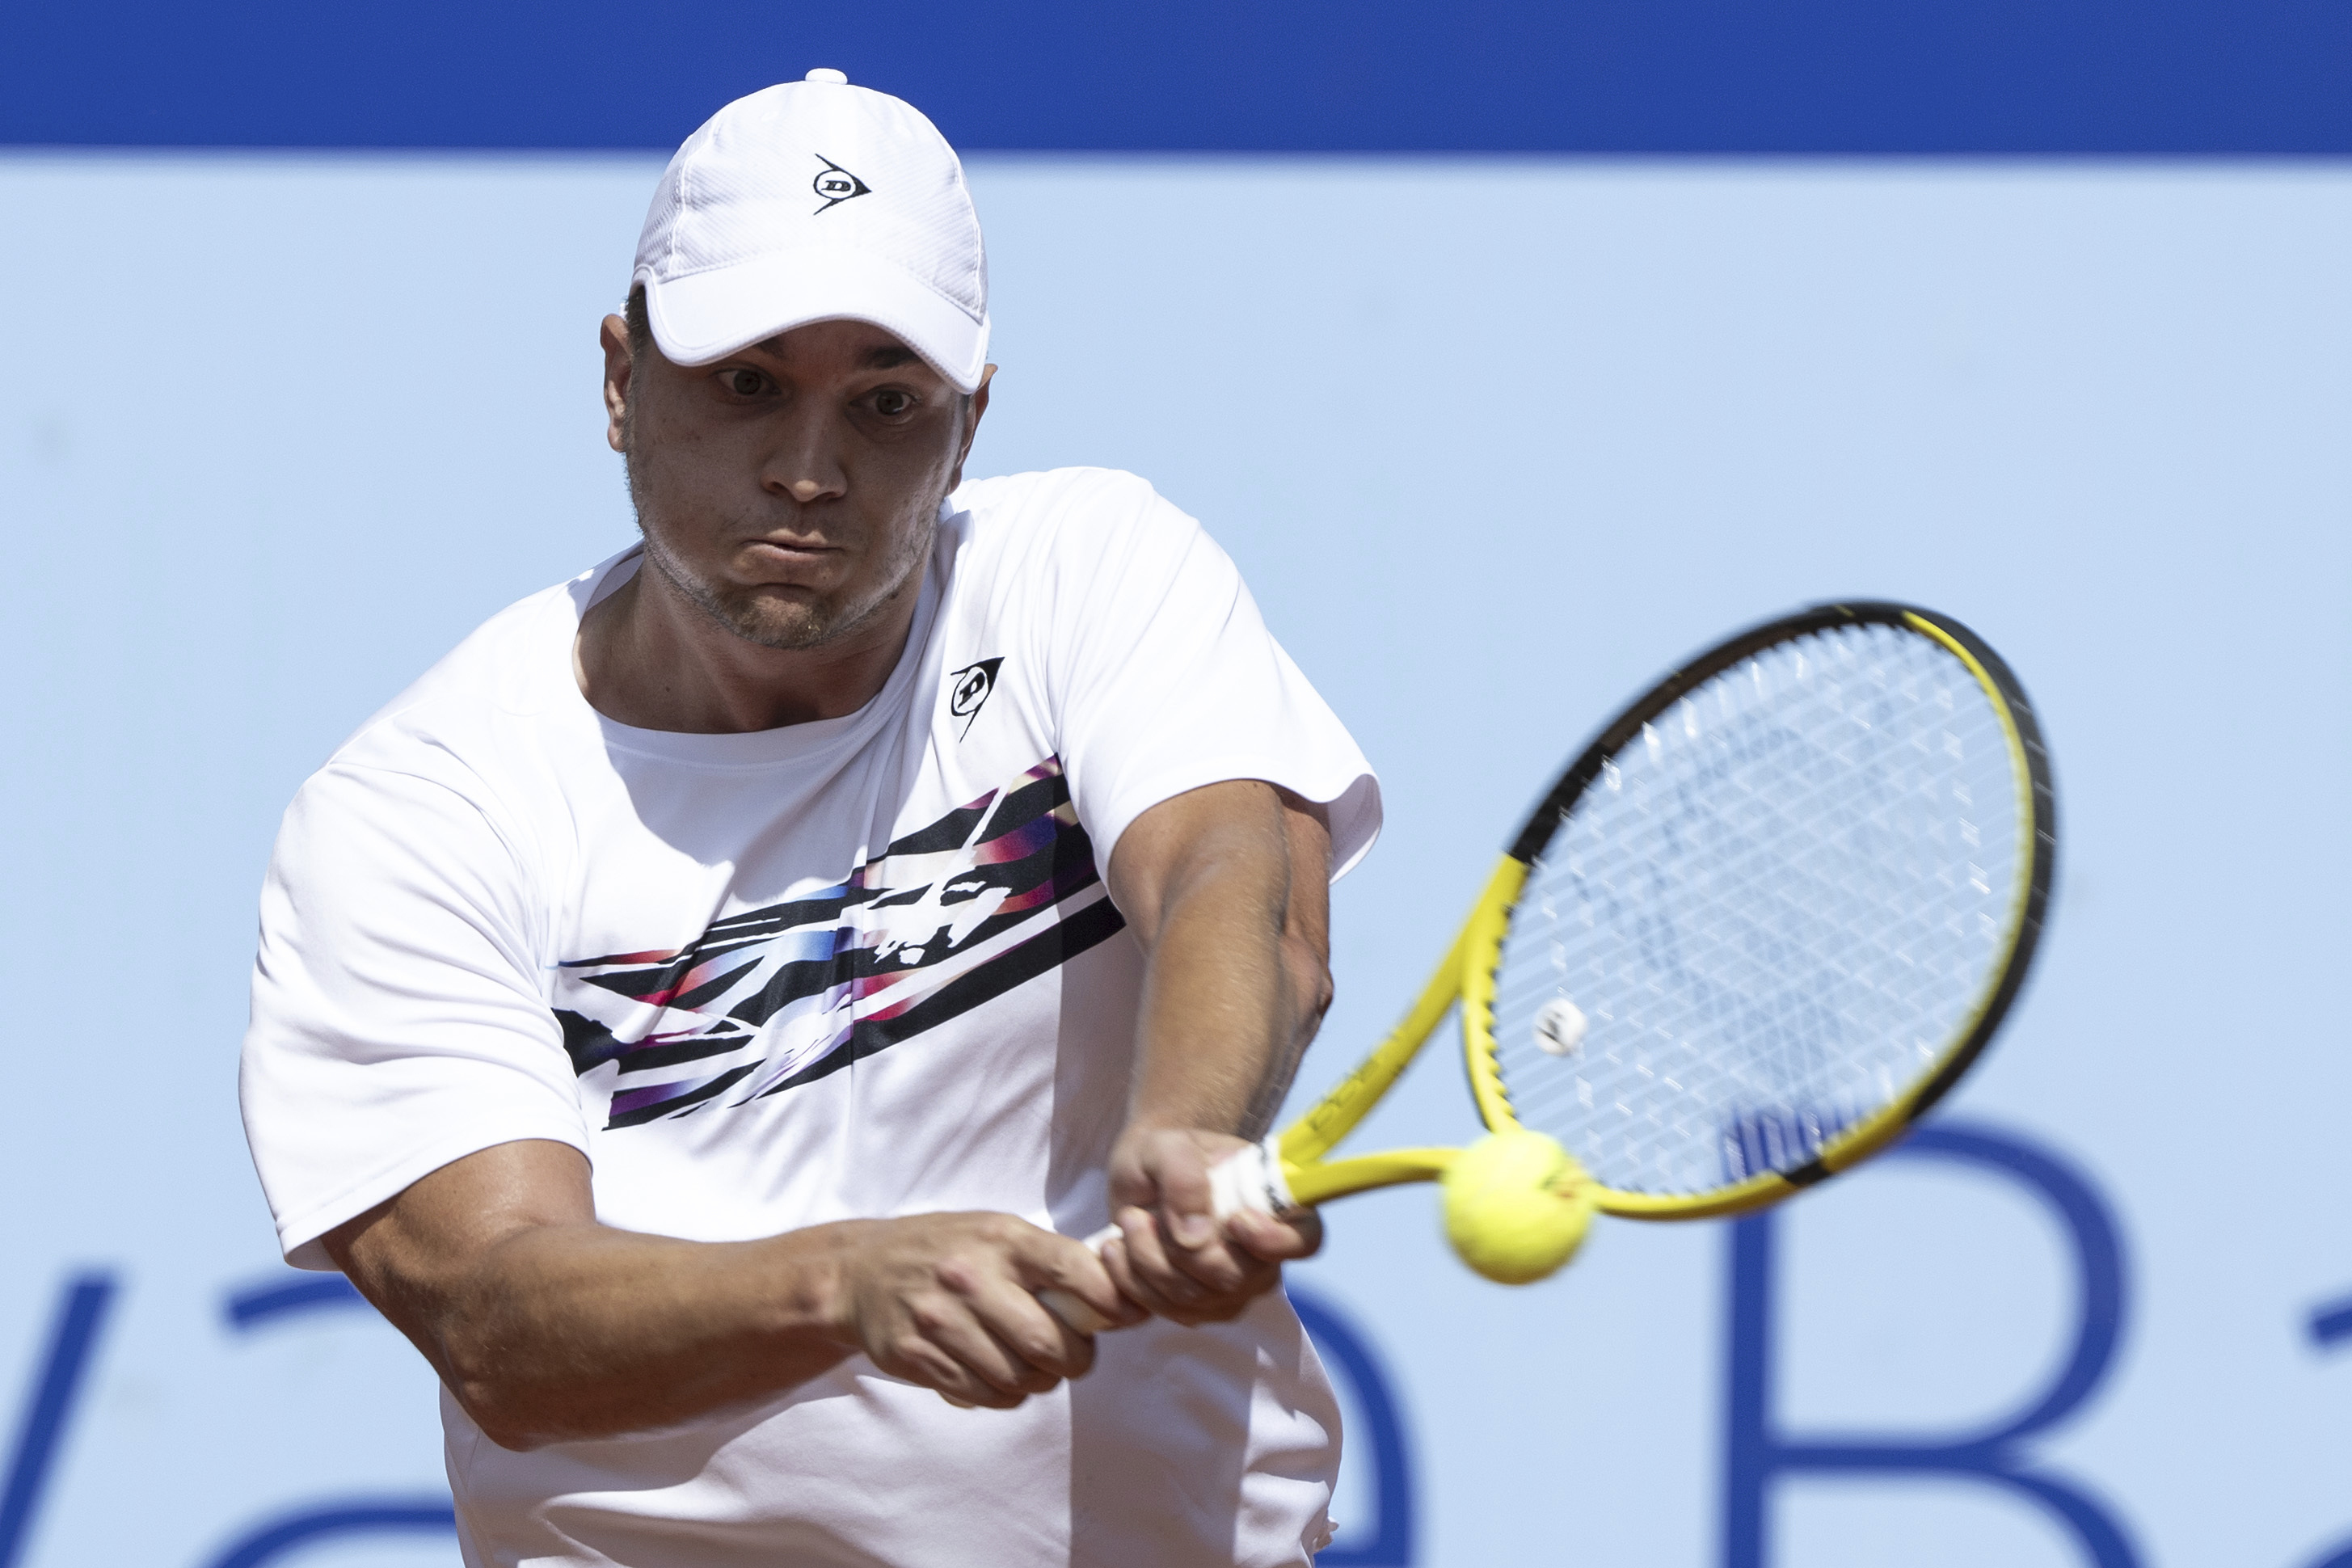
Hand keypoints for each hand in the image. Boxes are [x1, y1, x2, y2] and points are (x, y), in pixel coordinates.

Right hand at [830, 1212, 1143, 1408]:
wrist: (860, 1272)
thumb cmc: (946, 1249)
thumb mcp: (995, 1231)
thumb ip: (1049, 1258)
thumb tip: (1120, 1295)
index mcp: (1000, 1239)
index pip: (1073, 1270)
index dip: (1109, 1300)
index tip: (1120, 1314)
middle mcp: (970, 1277)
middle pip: (1049, 1342)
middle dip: (1076, 1359)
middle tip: (1075, 1355)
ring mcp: (940, 1319)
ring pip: (1018, 1377)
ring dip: (1040, 1381)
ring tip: (1036, 1365)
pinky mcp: (917, 1356)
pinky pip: (984, 1395)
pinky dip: (1005, 1394)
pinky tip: (1000, 1375)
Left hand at [1100, 1126, 1323, 1326]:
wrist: (1141, 1178)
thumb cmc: (1167, 1155)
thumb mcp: (1167, 1146)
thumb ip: (1183, 1178)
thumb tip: (1194, 1237)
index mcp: (1275, 1207)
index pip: (1304, 1239)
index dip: (1276, 1241)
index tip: (1235, 1221)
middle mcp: (1263, 1256)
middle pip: (1237, 1278)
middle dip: (1176, 1251)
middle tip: (1137, 1215)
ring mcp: (1233, 1289)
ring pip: (1196, 1299)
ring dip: (1147, 1263)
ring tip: (1126, 1223)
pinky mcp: (1200, 1310)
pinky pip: (1170, 1312)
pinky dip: (1133, 1284)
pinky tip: (1117, 1252)